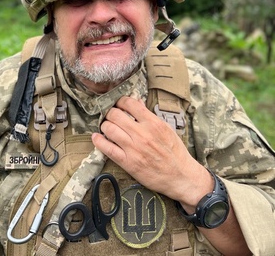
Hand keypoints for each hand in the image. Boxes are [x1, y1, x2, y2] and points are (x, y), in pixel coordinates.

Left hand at [92, 96, 211, 207]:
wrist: (180, 176)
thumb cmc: (175, 152)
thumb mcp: (166, 128)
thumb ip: (150, 115)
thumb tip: (137, 102)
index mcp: (153, 123)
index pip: (130, 104)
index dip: (120, 101)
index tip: (118, 104)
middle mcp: (142, 134)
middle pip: (115, 115)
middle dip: (110, 113)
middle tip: (110, 116)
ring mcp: (134, 149)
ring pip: (109, 129)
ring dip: (104, 125)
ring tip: (106, 126)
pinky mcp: (128, 163)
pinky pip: (108, 149)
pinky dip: (99, 141)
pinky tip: (96, 137)